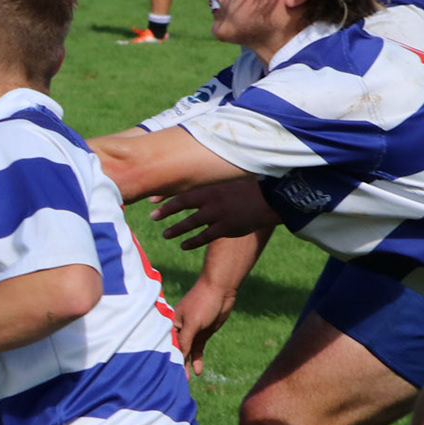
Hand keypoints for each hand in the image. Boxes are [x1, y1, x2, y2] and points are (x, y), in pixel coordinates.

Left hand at [151, 178, 277, 249]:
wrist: (272, 199)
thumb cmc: (251, 188)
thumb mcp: (230, 180)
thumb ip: (214, 181)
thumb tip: (199, 179)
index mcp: (212, 184)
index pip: (183, 187)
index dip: (166, 192)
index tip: (152, 198)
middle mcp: (212, 199)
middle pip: (182, 204)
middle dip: (166, 211)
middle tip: (153, 216)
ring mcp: (218, 214)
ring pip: (190, 223)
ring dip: (176, 229)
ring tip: (165, 234)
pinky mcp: (226, 228)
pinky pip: (204, 237)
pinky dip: (191, 242)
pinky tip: (183, 245)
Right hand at [172, 277, 235, 375]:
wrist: (220, 290)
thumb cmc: (202, 302)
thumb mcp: (193, 323)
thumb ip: (185, 341)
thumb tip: (179, 358)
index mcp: (171, 324)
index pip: (166, 345)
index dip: (165, 359)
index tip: (164, 374)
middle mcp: (178, 329)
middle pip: (176, 350)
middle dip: (175, 364)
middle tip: (175, 382)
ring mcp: (191, 332)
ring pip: (187, 353)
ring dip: (186, 365)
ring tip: (185, 381)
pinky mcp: (202, 334)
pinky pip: (197, 351)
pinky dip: (197, 360)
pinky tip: (197, 372)